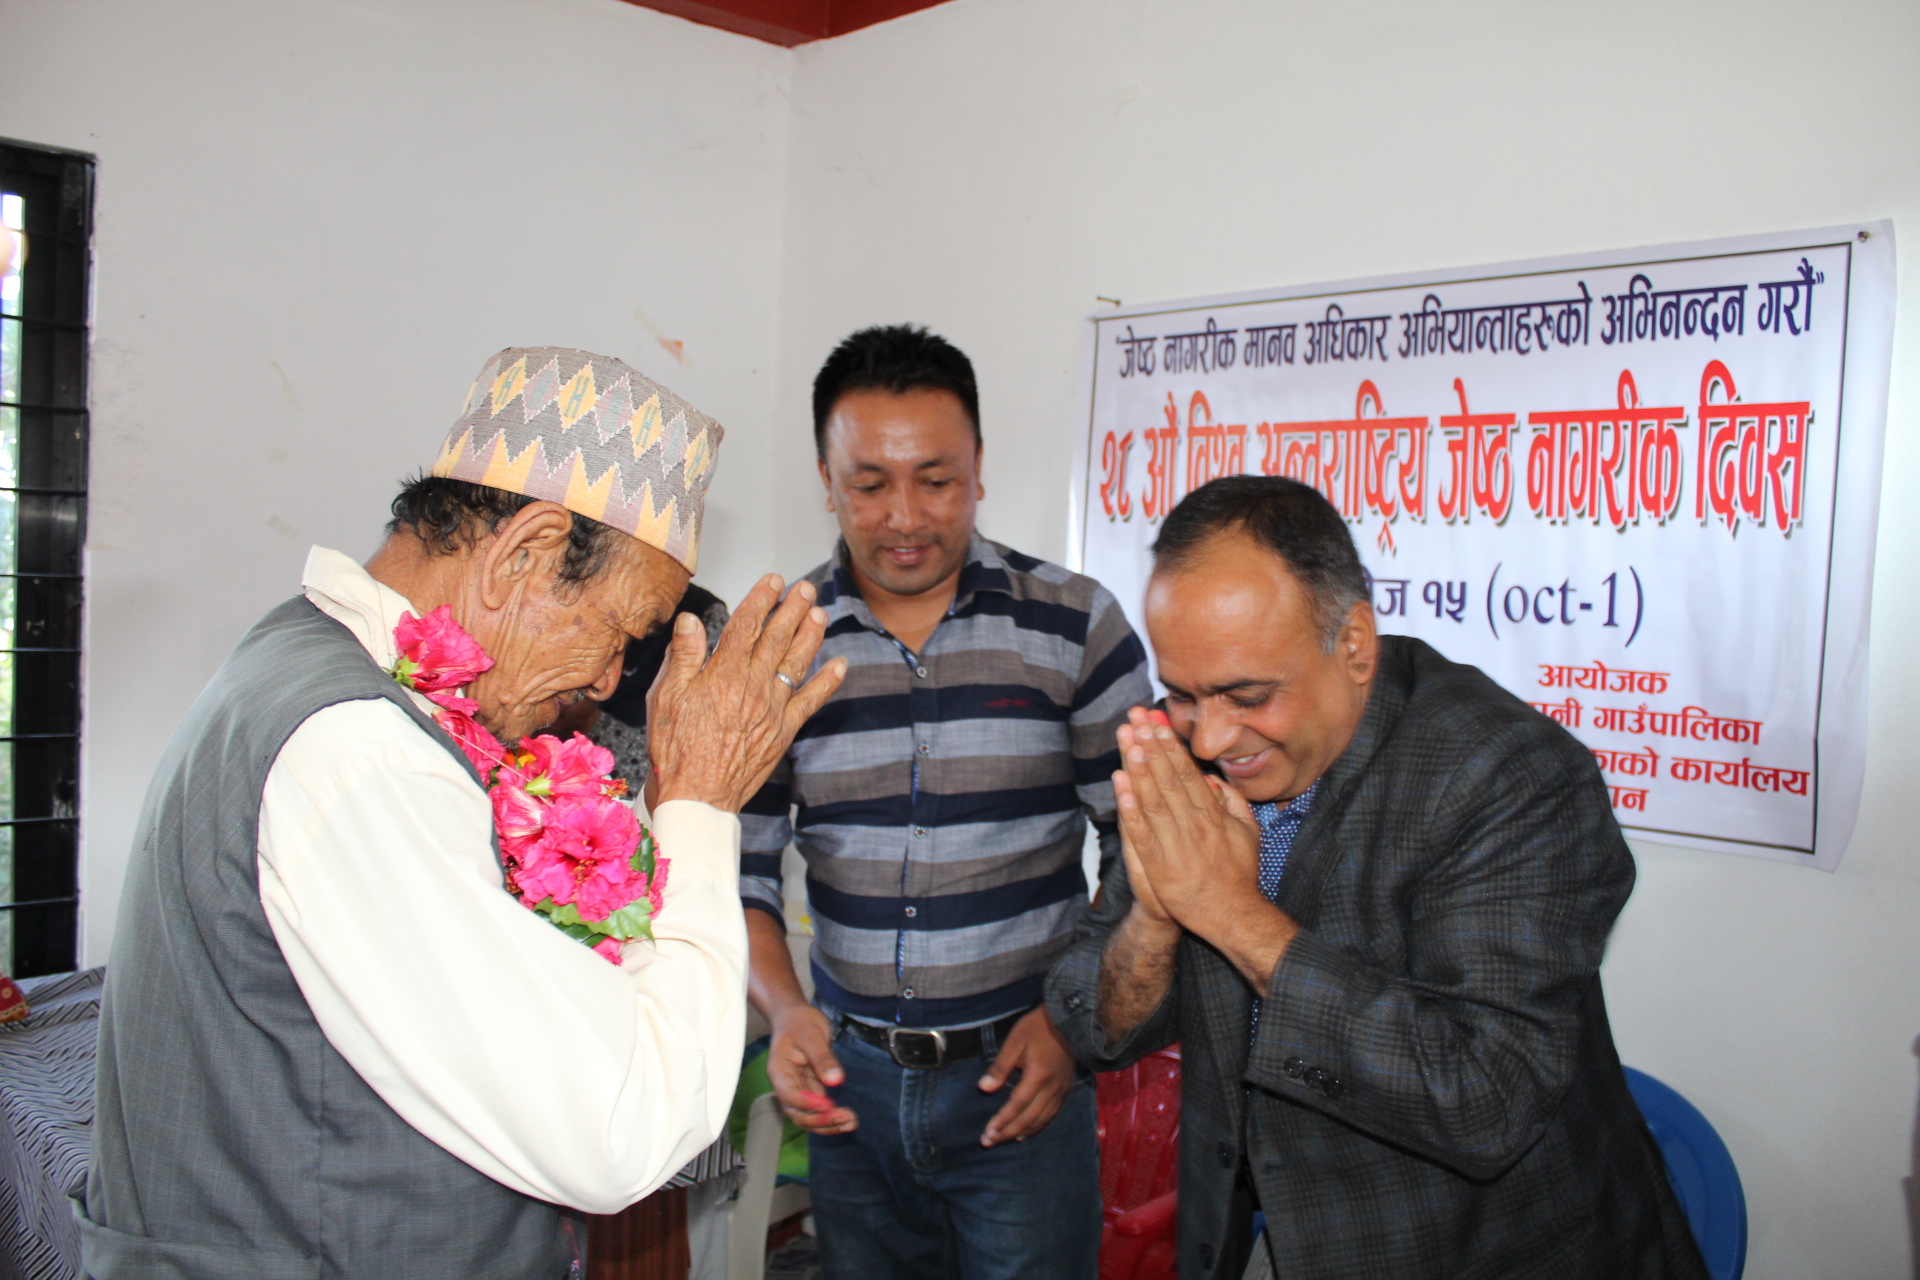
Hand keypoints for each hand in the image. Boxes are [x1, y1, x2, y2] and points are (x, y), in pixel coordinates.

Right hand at [647, 576, 846, 812]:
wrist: (698, 794)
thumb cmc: (676, 749)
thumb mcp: (666, 697)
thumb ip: (683, 656)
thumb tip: (690, 620)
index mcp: (723, 672)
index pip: (746, 624)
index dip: (762, 599)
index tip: (774, 581)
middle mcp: (753, 685)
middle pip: (777, 637)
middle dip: (792, 609)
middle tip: (805, 588)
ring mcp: (772, 707)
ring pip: (797, 662)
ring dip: (811, 635)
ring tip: (821, 613)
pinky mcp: (783, 730)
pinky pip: (811, 700)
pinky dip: (827, 682)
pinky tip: (840, 665)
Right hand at [766, 1004, 856, 1134]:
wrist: (797, 1016)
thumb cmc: (800, 1022)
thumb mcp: (812, 1034)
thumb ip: (822, 1057)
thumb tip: (835, 1080)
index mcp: (779, 1071)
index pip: (789, 1095)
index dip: (807, 1104)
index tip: (828, 1104)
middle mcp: (787, 1085)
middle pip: (798, 1113)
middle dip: (820, 1119)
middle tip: (844, 1117)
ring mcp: (799, 1089)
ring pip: (809, 1116)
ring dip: (828, 1124)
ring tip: (850, 1123)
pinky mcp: (811, 1089)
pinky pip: (819, 1109)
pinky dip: (832, 1117)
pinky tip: (848, 1120)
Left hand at [978, 1006, 1076, 1146]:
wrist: (1070, 1020)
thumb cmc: (1038, 1027)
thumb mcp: (1015, 1040)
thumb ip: (1000, 1066)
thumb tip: (984, 1088)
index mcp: (1039, 1075)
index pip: (1018, 1104)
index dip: (1002, 1120)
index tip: (987, 1132)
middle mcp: (1052, 1088)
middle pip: (1029, 1118)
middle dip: (1008, 1132)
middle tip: (989, 1141)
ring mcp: (1061, 1091)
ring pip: (1040, 1120)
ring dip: (1020, 1132)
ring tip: (1002, 1140)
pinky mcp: (1065, 1091)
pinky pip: (1050, 1115)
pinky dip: (1036, 1127)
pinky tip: (1024, 1133)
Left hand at [1113, 707, 1264, 937]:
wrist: (1231, 915)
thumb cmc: (1239, 874)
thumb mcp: (1249, 832)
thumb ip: (1234, 802)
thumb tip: (1214, 779)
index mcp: (1213, 814)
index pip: (1187, 772)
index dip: (1169, 745)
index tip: (1155, 722)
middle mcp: (1193, 823)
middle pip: (1167, 777)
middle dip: (1150, 745)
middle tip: (1135, 718)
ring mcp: (1175, 843)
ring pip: (1153, 798)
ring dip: (1139, 768)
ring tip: (1127, 740)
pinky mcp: (1159, 864)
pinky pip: (1141, 832)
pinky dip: (1130, 808)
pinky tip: (1120, 786)